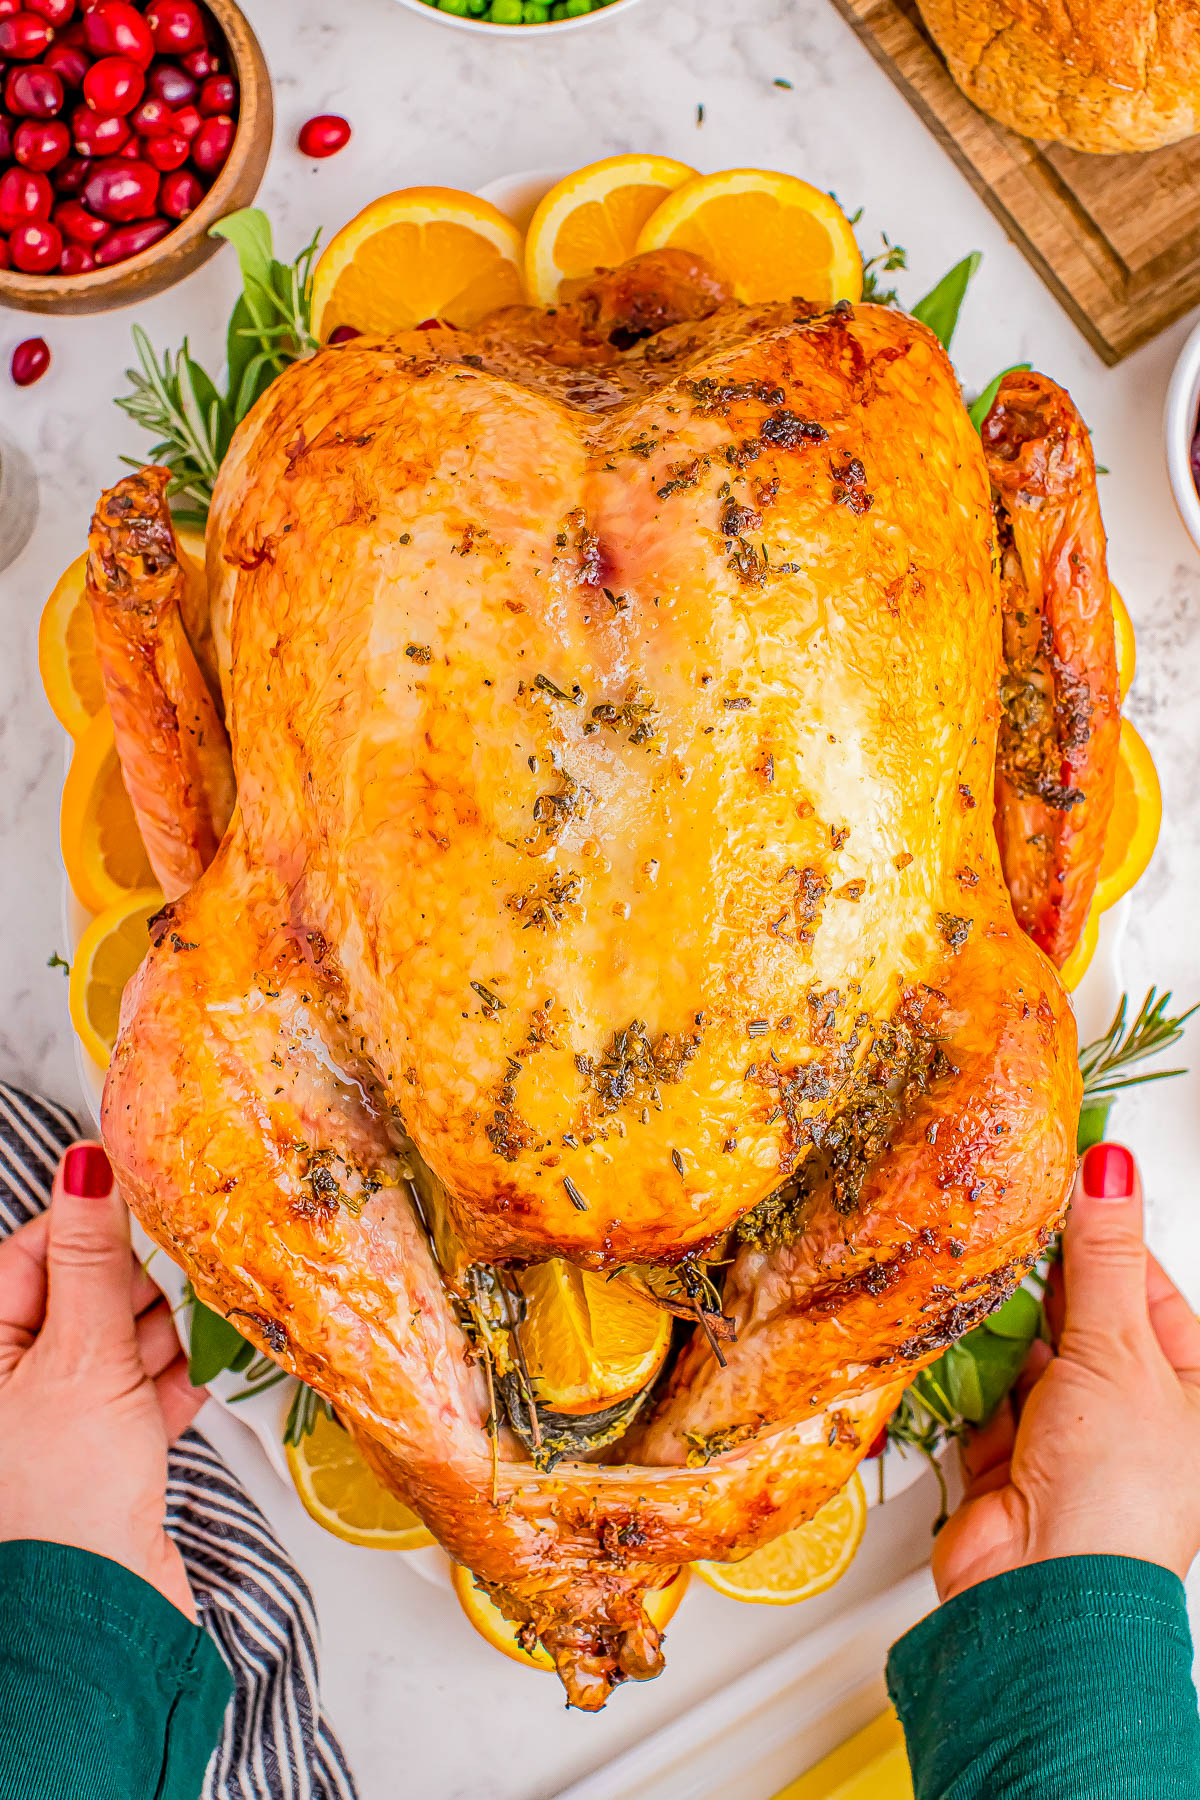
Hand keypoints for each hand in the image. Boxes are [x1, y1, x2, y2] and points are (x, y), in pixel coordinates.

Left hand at [0, 1141, 206, 1618]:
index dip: (88, 1222)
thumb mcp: (84, 1355)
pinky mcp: (101, 1458)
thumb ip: (94, 1257)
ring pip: (116, 1343)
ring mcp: (55, 1423)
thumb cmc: (64, 1500)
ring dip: (164, 1327)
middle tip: (191, 1252)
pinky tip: (210, 1364)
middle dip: (136, 1277)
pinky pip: (141, 1393)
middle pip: (79, 1295)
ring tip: (212, 1306)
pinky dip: (174, 1378)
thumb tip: (88, 1167)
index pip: (30, 1252)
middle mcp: (10, 1385)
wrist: (100, 1616)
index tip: (144, 1194)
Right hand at [932, 1140, 1199, 1601]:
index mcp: (1193, 1387)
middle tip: (1010, 1233)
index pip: (1141, 1280)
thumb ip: (1103, 1254)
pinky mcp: (1010, 1455)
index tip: (1062, 1177)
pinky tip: (968, 1368)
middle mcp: (1135, 1411)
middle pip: (1081, 1312)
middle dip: (1045, 1285)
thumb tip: (1112, 1171)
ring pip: (1027, 1348)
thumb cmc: (1116, 1496)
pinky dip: (972, 1379)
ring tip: (987, 1309)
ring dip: (1004, 1334)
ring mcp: (1071, 1434)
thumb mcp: (1118, 1350)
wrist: (1040, 1590)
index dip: (1100, 1231)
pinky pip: (985, 1389)